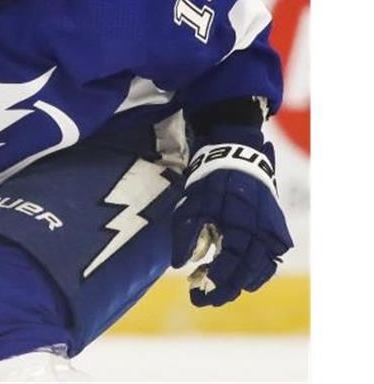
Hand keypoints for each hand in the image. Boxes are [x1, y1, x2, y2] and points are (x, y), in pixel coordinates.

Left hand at [171, 142, 293, 306]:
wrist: (237, 157)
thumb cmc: (210, 182)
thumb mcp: (191, 206)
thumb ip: (185, 236)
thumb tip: (178, 265)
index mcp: (241, 229)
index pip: (229, 270)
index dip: (214, 287)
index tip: (196, 298)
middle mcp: (263, 235)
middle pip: (248, 276)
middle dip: (226, 291)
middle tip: (205, 299)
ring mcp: (273, 233)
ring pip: (262, 270)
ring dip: (240, 282)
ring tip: (218, 287)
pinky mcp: (277, 229)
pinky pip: (269, 258)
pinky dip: (255, 271)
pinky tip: (237, 274)